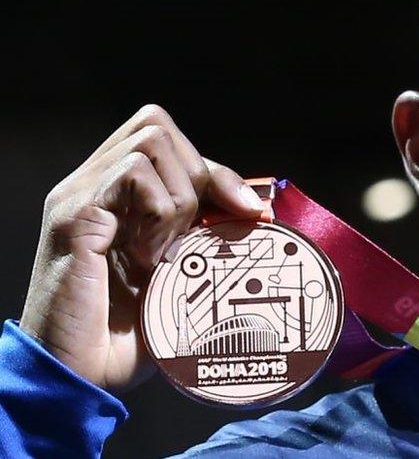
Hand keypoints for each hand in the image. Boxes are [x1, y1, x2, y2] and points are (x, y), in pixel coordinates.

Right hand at [19, 105, 265, 391]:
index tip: (255, 212)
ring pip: (150, 142)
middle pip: (157, 126)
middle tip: (198, 233)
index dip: (218, 173)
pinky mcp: (74, 218)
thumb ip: (204, 236)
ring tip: (166, 249)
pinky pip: (130, 175)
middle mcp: (92, 186)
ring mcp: (79, 197)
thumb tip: (259, 210)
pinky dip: (159, 210)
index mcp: (115, 197)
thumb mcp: (179, 275)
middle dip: (200, 175)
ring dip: (178, 195)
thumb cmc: (126, 336)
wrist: (76, 377)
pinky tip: (151, 256)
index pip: (169, 144)